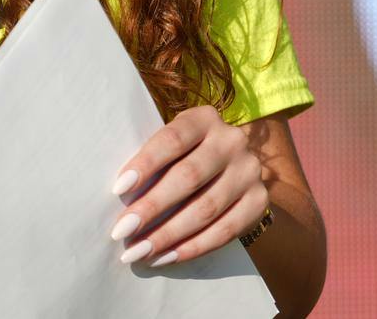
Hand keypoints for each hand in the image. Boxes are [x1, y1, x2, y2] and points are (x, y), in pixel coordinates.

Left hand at [107, 105, 267, 268]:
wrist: (232, 172)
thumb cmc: (184, 158)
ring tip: (138, 251)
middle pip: (189, 176)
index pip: (173, 138)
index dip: (146, 163)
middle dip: (152, 207)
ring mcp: (249, 171)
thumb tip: (120, 197)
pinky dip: (192, 248)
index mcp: (205, 119)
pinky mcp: (259, 201)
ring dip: (167, 234)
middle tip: (122, 231)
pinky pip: (225, 231)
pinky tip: (166, 257)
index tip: (118, 189)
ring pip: (206, 208)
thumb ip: (153, 162)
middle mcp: (232, 140)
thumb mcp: (172, 148)